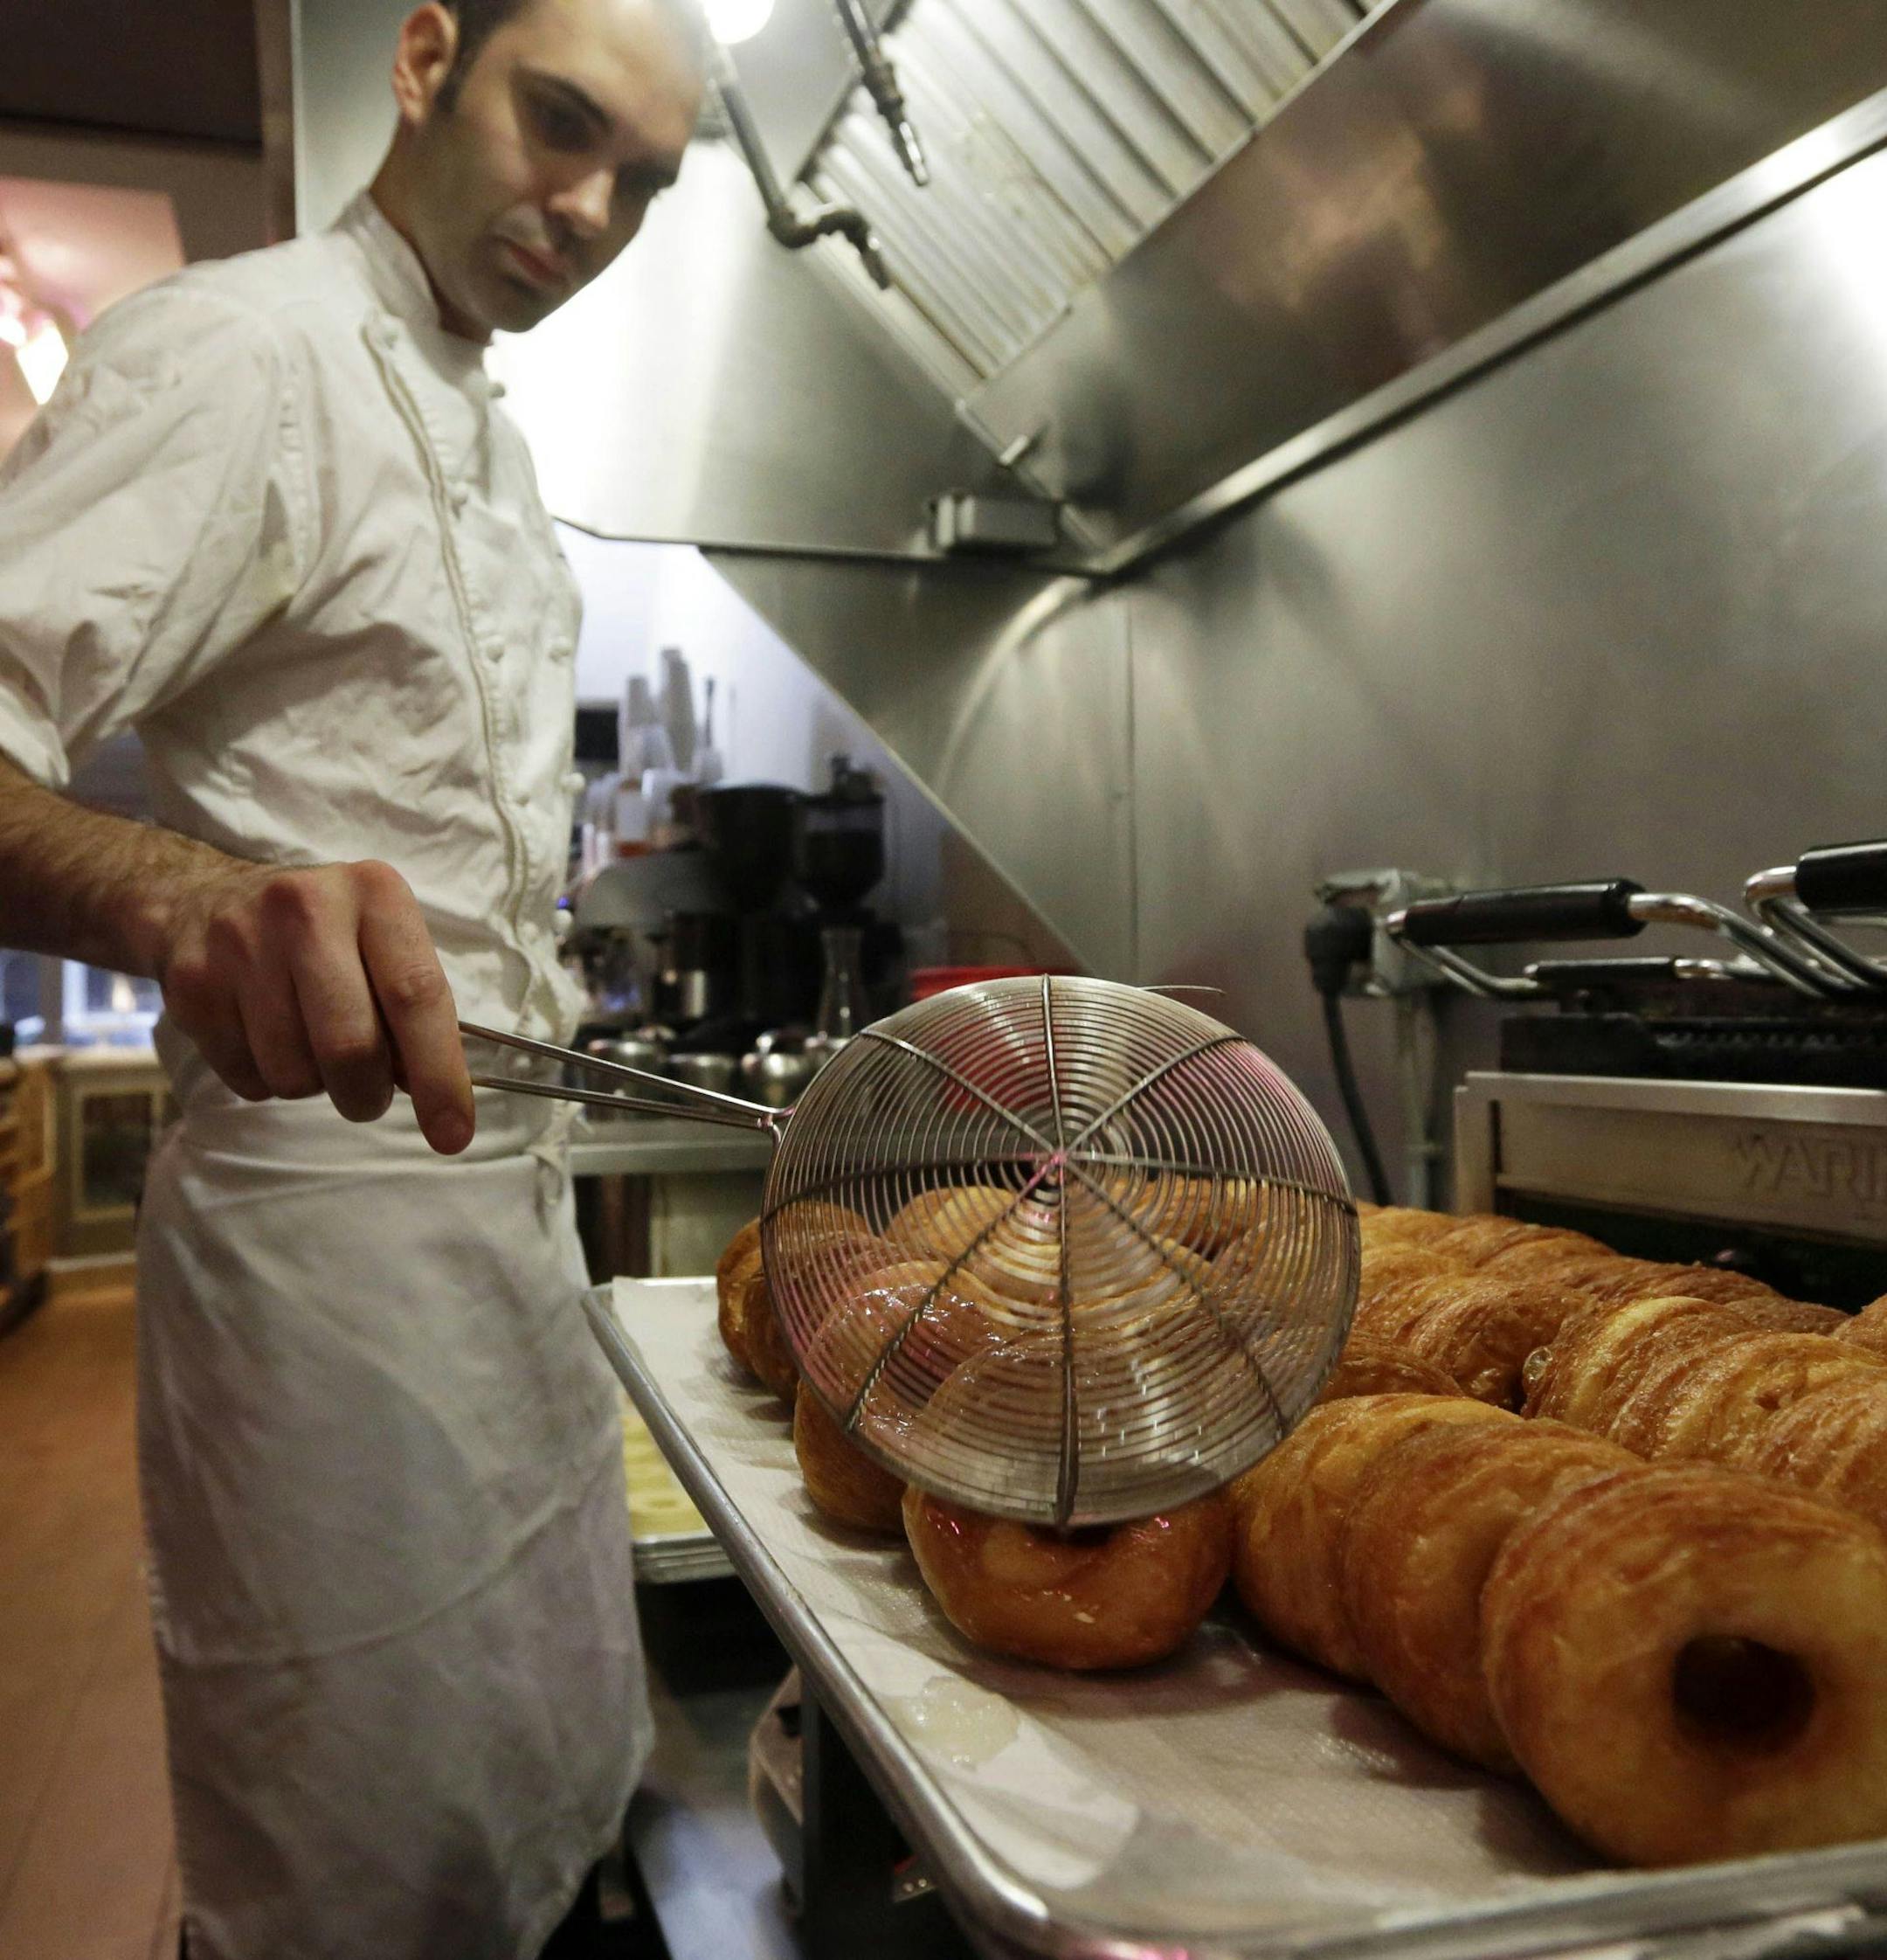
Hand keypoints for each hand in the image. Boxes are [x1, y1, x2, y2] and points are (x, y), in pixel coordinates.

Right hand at [155, 859, 474, 1153]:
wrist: (199, 899)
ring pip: (294, 1073)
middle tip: (366, 1093)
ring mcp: (241, 944)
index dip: (440, 1075)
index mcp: (374, 894)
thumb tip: (434, 1097)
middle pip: (351, 1047)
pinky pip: (247, 1079)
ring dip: (313, 1085)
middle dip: (366, 1094)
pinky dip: (267, 1079)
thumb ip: (412, 1009)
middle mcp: (306, 909)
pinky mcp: (192, 985)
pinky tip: (263, 1036)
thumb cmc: (319, 933)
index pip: (417, 997)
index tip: (453, 1134)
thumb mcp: (379, 941)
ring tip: (308, 1044)